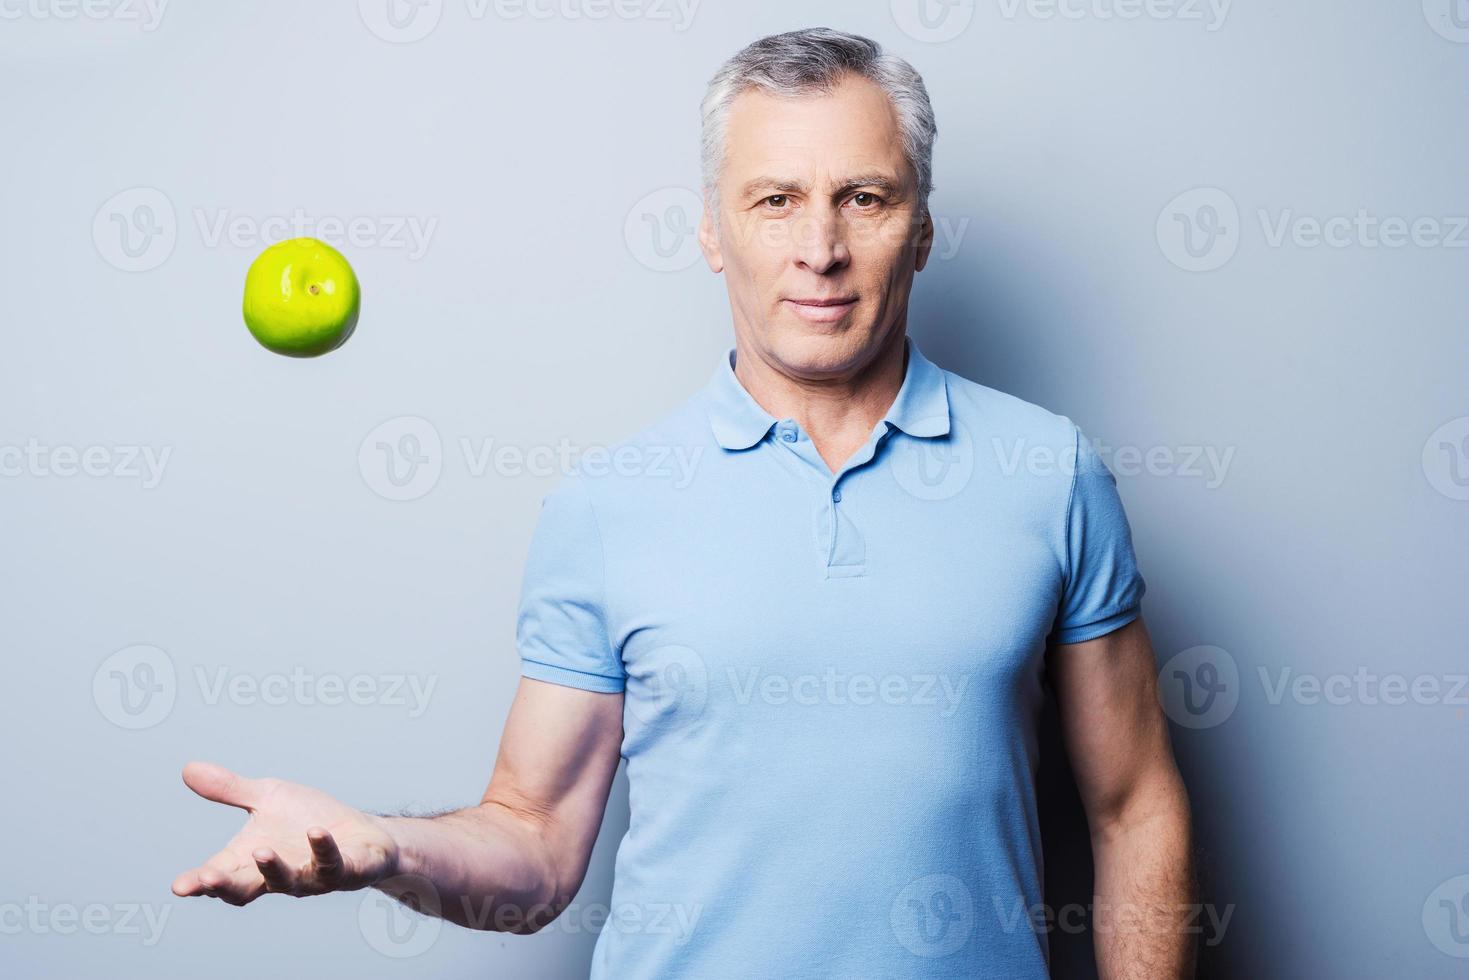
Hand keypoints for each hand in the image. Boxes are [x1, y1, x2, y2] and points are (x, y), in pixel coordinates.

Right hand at [171, 761, 398, 905]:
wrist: (362, 833)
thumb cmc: (308, 819)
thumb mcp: (268, 797)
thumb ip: (230, 789)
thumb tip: (188, 769)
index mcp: (253, 861)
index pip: (221, 875)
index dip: (200, 883)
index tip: (179, 886)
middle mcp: (279, 875)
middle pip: (246, 888)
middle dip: (226, 885)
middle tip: (207, 879)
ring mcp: (312, 876)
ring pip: (289, 882)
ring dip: (274, 869)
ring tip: (262, 851)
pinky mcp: (347, 870)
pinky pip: (334, 865)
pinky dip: (324, 849)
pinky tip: (316, 832)